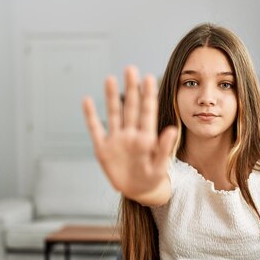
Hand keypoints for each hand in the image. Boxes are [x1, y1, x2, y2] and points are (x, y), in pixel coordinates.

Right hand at [83, 66, 177, 200]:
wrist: (138, 191)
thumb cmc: (153, 178)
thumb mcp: (160, 166)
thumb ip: (165, 148)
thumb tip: (172, 130)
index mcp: (146, 137)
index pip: (147, 112)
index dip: (147, 95)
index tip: (148, 78)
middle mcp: (131, 134)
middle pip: (131, 108)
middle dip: (131, 89)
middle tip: (131, 69)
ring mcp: (116, 140)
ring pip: (114, 114)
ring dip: (112, 97)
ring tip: (110, 78)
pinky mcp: (103, 148)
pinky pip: (96, 129)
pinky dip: (91, 116)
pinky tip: (87, 100)